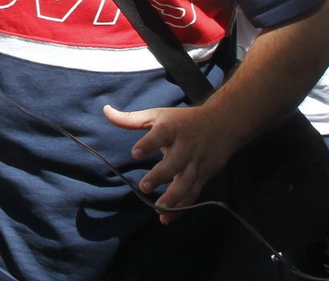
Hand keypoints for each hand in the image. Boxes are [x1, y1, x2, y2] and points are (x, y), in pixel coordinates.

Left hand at [103, 103, 242, 219]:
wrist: (223, 124)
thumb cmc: (183, 120)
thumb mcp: (158, 115)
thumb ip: (131, 119)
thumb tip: (105, 111)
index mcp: (173, 129)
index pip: (161, 135)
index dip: (149, 144)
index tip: (135, 153)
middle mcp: (186, 147)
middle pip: (175, 163)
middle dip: (161, 176)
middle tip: (144, 187)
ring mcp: (197, 163)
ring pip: (187, 183)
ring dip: (174, 197)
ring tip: (158, 209)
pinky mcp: (204, 176)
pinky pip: (194, 194)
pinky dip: (182, 208)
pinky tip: (166, 218)